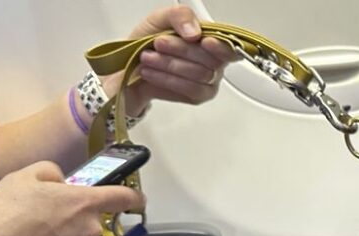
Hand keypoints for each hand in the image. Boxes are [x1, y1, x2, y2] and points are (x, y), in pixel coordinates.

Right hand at [0, 162, 143, 235]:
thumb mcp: (25, 175)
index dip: (133, 196)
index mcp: (85, 202)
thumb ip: (53, 172)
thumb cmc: (5, 210)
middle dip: (74, 214)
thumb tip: (63, 183)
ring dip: (65, 232)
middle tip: (43, 212)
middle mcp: (90, 228)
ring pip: (79, 235)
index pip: (123, 197)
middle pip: (92, 217)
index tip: (138, 198)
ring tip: (32, 230)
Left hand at [107, 6, 237, 114]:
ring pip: (200, 74)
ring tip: (147, 58)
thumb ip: (179, 16)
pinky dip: (168, 80)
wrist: (128, 68)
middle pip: (212, 59)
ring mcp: (209, 81)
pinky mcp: (198, 97)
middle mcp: (214, 61)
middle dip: (181, 50)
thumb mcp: (159, 19)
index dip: (221, 46)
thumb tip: (195, 32)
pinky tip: (151, 73)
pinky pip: (192, 90)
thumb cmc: (147, 43)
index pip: (230, 46)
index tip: (204, 41)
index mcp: (210, 40)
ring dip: (170, 65)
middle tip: (158, 43)